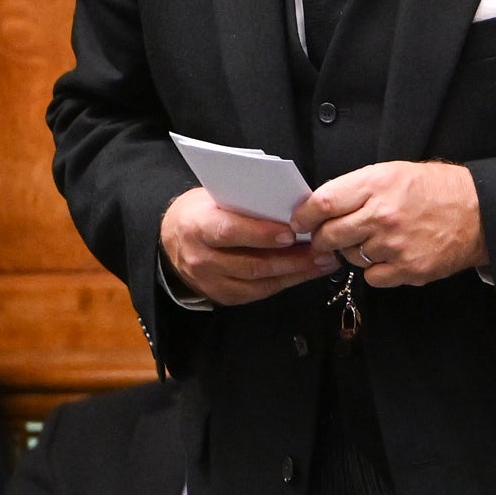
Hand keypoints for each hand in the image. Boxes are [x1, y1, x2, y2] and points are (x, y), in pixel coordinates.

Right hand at [162, 188, 333, 307]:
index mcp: (197, 227)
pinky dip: (285, 282)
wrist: (171, 239)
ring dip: (296, 273)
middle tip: (321, 250)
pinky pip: (259, 292)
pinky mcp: (222, 296)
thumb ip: (245, 203)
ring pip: (259, 282)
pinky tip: (306, 272)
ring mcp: (211, 282)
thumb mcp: (215, 198)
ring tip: (324, 262)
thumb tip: (290, 205)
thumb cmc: (202, 211)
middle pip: (251, 263)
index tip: (291, 232)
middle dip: (291, 259)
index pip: (230, 231)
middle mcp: (201, 259)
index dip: (261, 234)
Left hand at [301, 162, 485, 289]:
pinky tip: (391, 255)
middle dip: (322, 239)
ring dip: (353, 252)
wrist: (479, 212)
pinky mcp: (407, 270)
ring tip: (375, 240)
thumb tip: (320, 207)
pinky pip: (372, 277)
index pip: (322, 203)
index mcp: (376, 185)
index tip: (300, 222)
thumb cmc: (435, 189)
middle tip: (327, 237)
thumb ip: (356, 189)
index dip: (304, 215)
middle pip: (329, 236)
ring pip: (350, 258)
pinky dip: (376, 270)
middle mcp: (382, 216)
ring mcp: (394, 246)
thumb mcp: (394, 173)